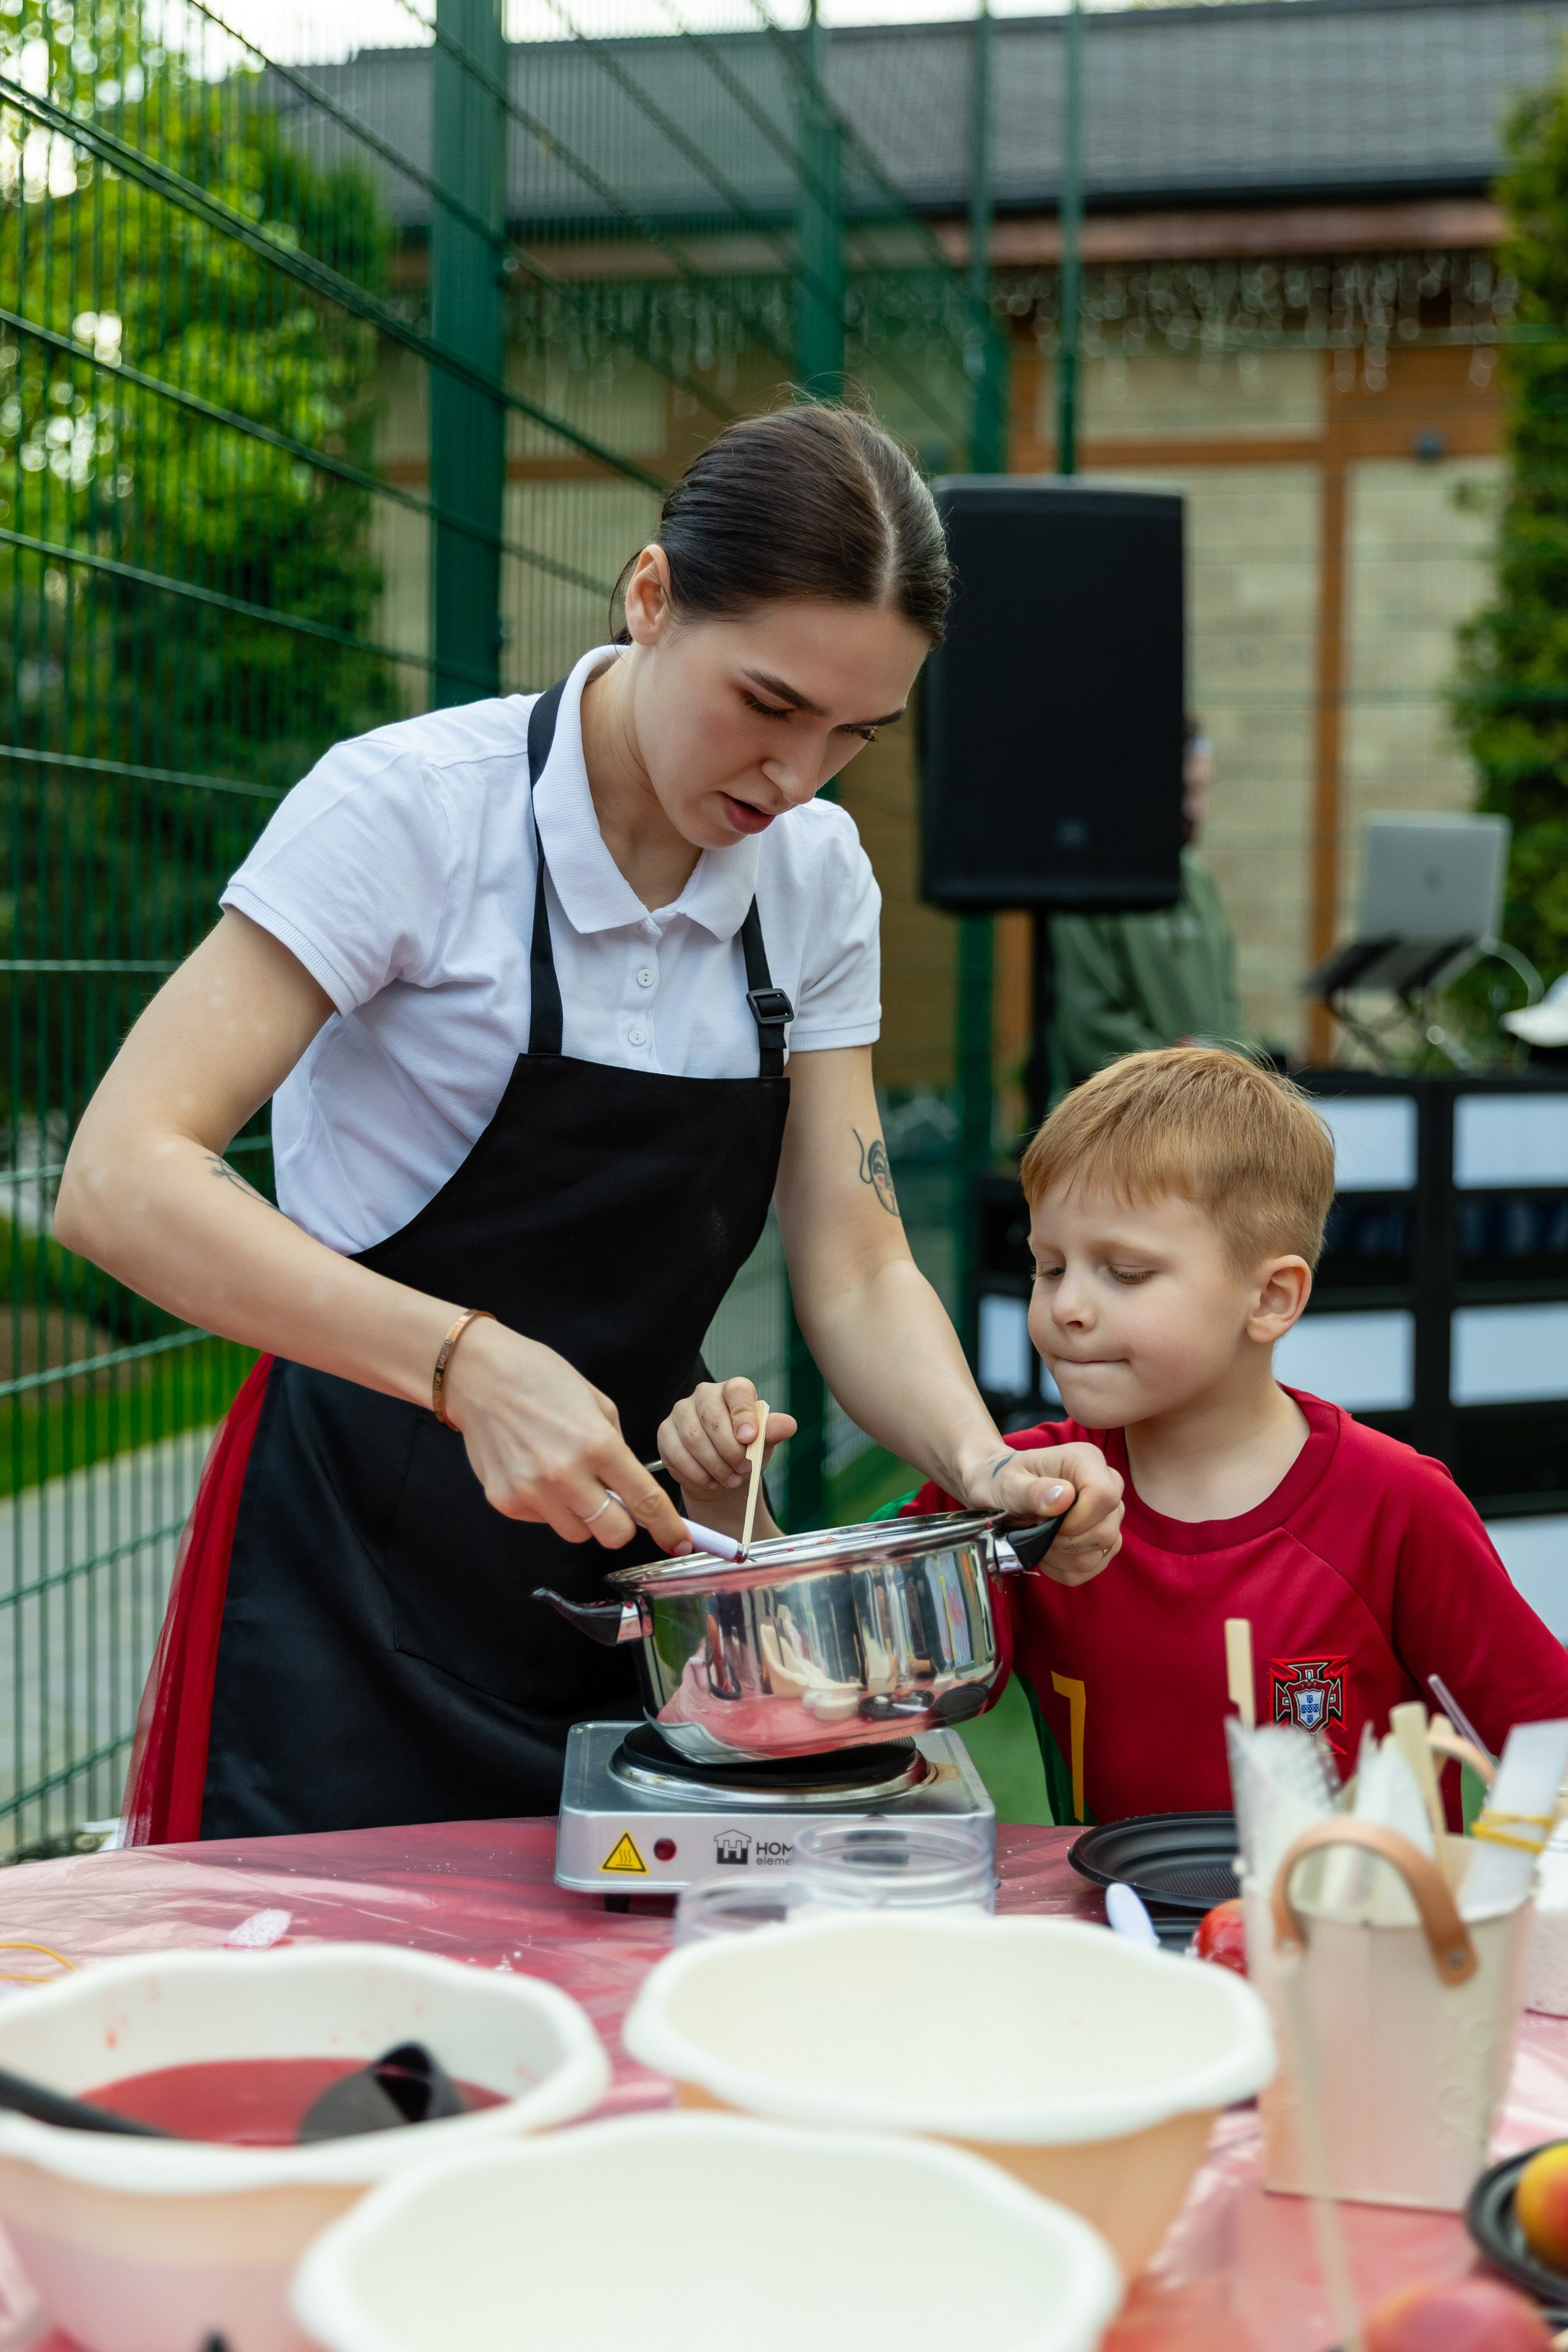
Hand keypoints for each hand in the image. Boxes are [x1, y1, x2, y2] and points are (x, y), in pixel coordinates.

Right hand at [440, 1317, 691, 1554]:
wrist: (479, 1375)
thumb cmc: (541, 1378)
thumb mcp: (597, 1402)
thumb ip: (617, 1447)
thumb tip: (627, 1484)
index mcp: (597, 1445)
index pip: (643, 1500)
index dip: (667, 1526)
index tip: (679, 1540)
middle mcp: (566, 1475)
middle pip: (613, 1534)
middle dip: (621, 1523)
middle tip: (613, 1501)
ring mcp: (532, 1493)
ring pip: (578, 1534)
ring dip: (583, 1517)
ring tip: (567, 1480)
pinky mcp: (505, 1502)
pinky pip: (543, 1521)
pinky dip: (549, 1507)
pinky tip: (536, 1473)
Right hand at [657, 1376, 797, 1538]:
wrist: (723, 1476)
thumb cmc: (746, 1453)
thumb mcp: (764, 1443)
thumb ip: (773, 1431)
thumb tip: (788, 1425)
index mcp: (733, 1390)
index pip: (737, 1391)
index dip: (743, 1414)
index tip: (750, 1438)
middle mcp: (705, 1394)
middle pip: (712, 1417)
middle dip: (729, 1449)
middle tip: (743, 1469)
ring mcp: (681, 1411)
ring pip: (694, 1437)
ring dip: (714, 1464)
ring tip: (730, 1479)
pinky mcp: (665, 1432)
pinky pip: (677, 1452)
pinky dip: (696, 1472)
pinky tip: (710, 1481)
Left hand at [959, 1441, 1123, 1587]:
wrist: (995, 1493)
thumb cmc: (1000, 1481)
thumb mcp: (1007, 1483)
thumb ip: (1033, 1491)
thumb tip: (1065, 1496)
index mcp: (1085, 1460)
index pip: (1104, 1495)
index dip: (1077, 1519)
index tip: (1044, 1521)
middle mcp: (1105, 1484)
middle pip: (1107, 1530)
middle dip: (1066, 1541)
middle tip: (1036, 1530)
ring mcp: (1108, 1514)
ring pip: (1103, 1552)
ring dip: (1063, 1556)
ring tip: (1038, 1539)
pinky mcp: (1103, 1541)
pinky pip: (1094, 1567)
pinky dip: (1065, 1568)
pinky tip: (1046, 1551)